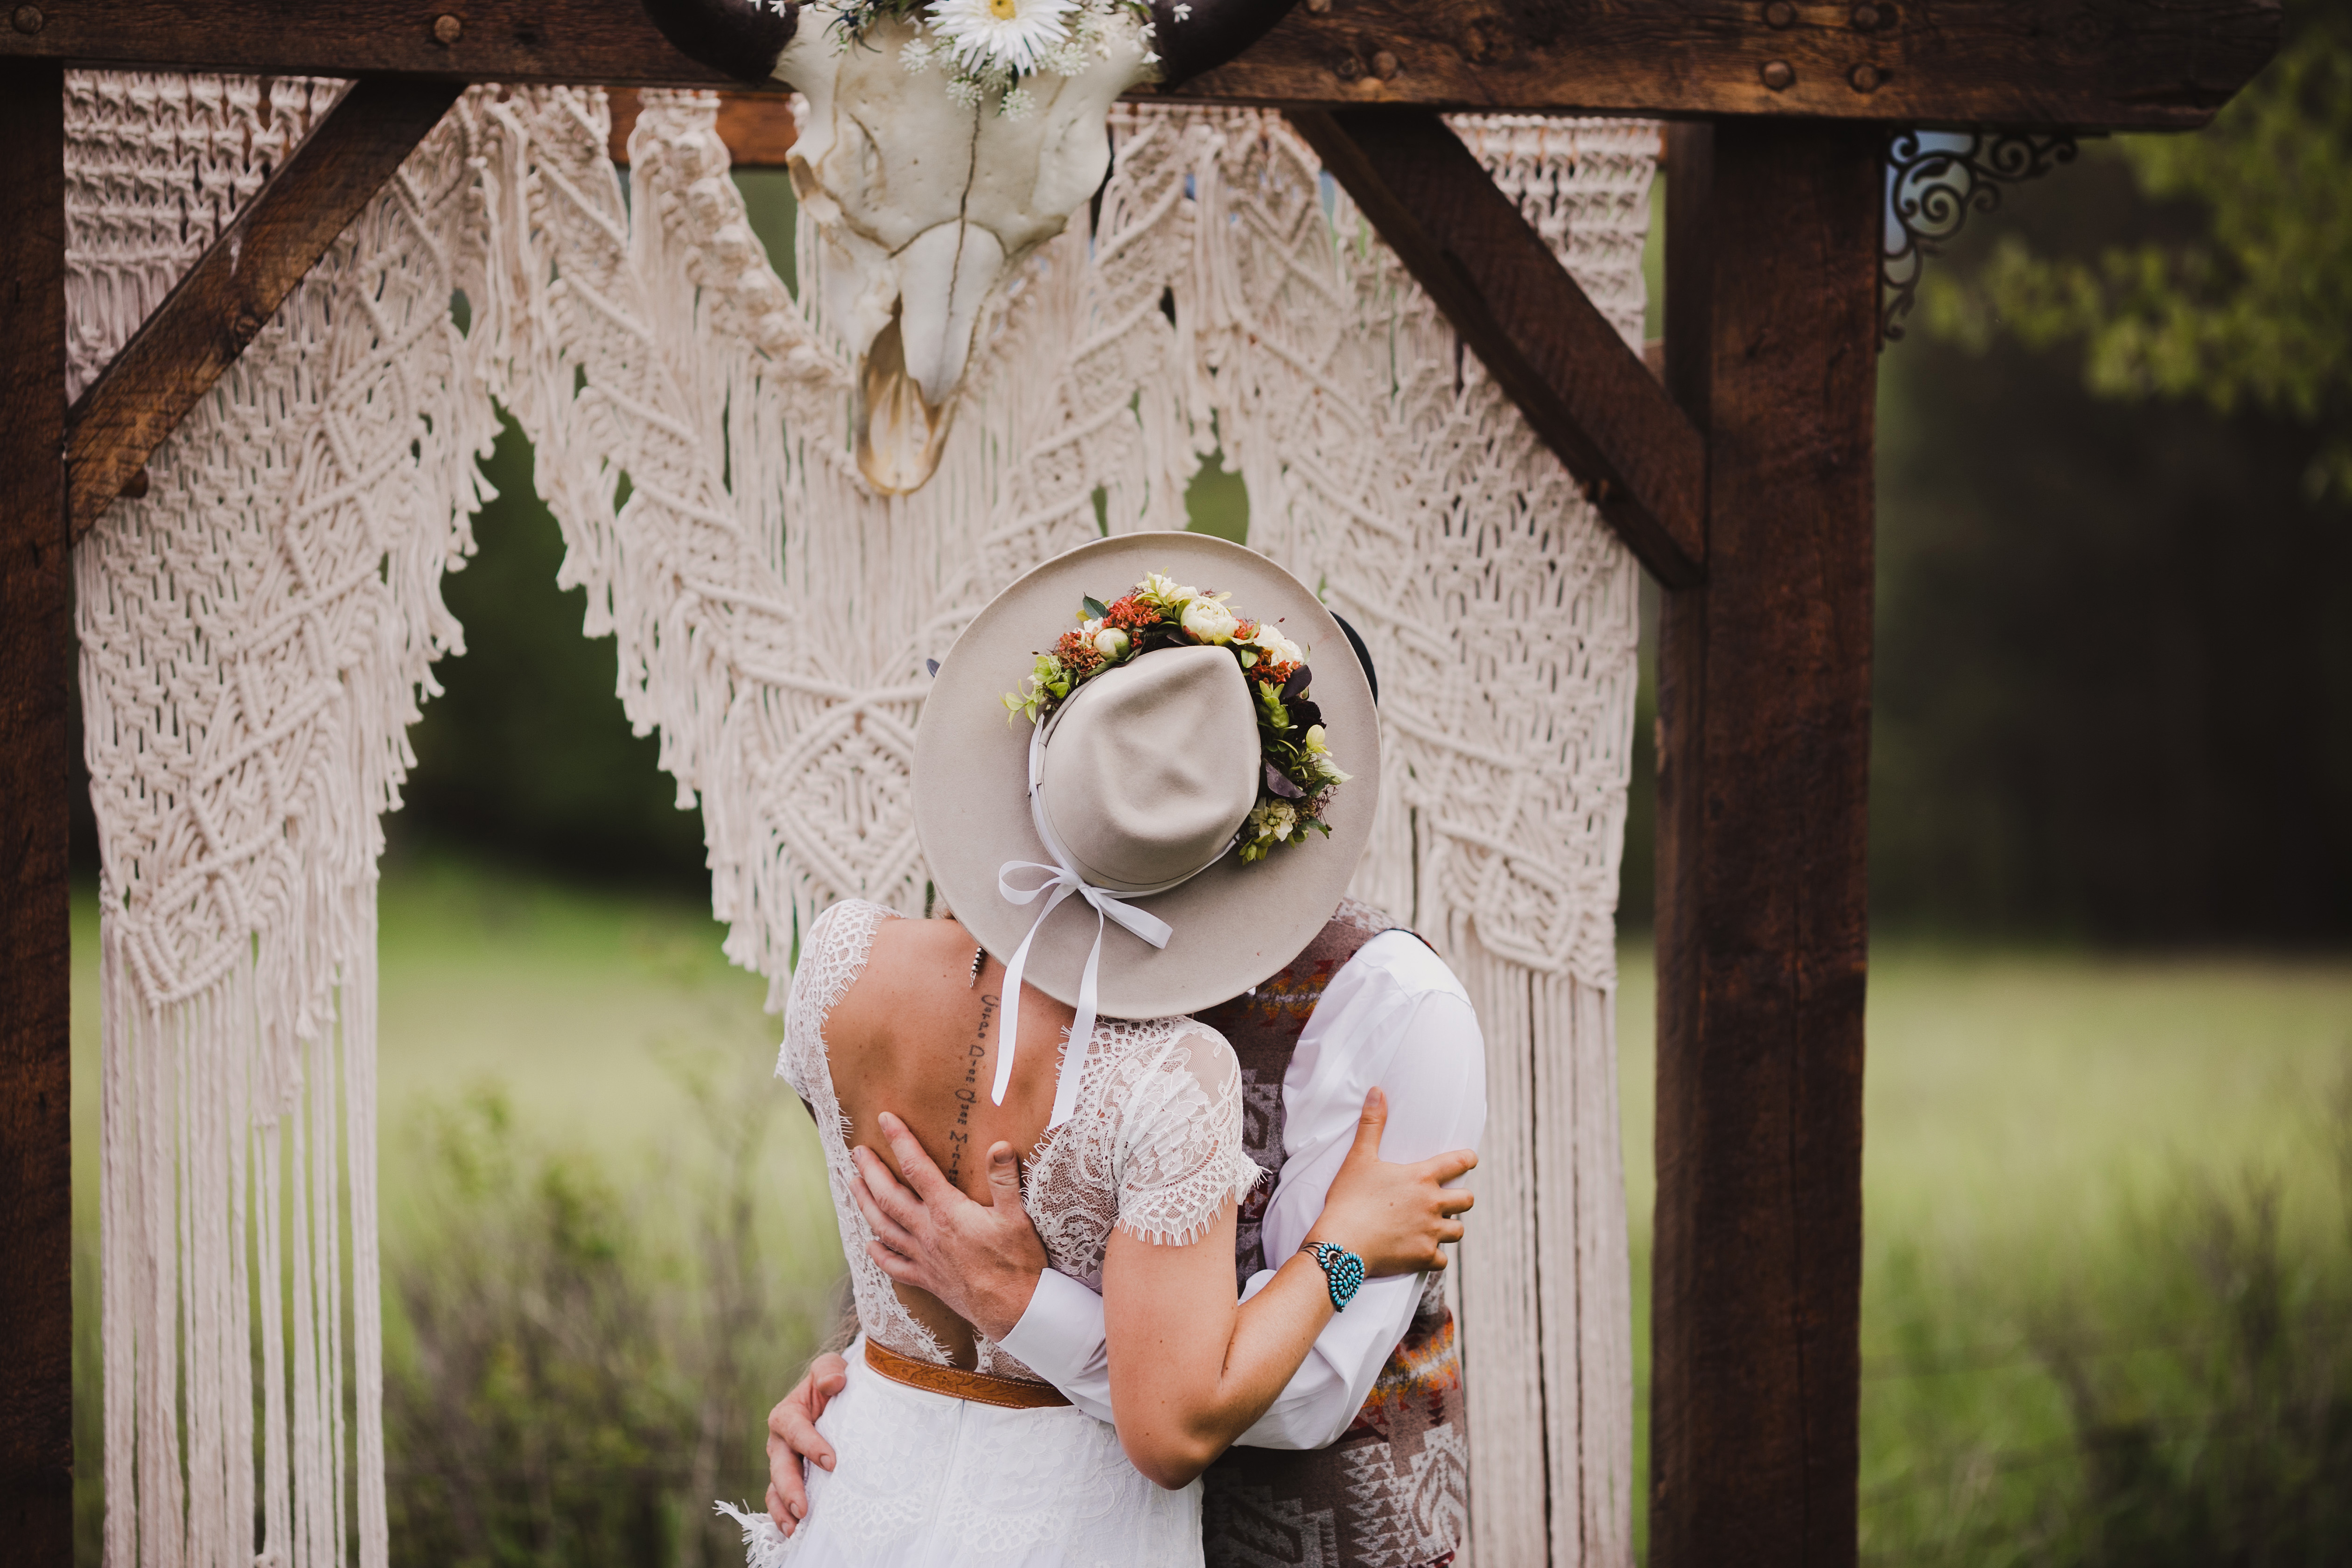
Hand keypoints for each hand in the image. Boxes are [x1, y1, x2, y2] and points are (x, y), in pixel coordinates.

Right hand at [766, 1352, 846, 1534]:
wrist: (837, 1397)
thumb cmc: (834, 1382)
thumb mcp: (830, 1368)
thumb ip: (828, 1370)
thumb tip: (833, 1383)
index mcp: (787, 1415)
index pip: (795, 1430)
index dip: (810, 1445)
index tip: (831, 1461)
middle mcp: (780, 1442)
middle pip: (780, 1466)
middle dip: (790, 1488)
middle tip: (803, 1508)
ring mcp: (784, 1464)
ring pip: (776, 1488)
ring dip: (783, 1509)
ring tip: (795, 1528)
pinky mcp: (793, 1479)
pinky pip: (782, 1501)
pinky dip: (784, 1517)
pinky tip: (795, 1532)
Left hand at [851, 1110, 1049, 1340]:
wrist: (1016, 1311)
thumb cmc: (1019, 1264)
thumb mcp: (1017, 1217)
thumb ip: (1004, 1181)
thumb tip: (998, 1145)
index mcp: (948, 1213)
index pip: (917, 1169)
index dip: (900, 1141)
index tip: (885, 1119)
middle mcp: (928, 1234)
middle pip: (889, 1197)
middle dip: (871, 1171)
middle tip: (857, 1152)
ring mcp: (924, 1259)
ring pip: (884, 1227)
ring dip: (865, 1204)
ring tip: (853, 1185)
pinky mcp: (928, 1280)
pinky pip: (894, 1266)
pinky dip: (878, 1253)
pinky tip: (869, 1243)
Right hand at [1305, 1087, 1476, 1277]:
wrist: (1342, 1243)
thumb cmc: (1349, 1198)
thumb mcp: (1359, 1157)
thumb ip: (1372, 1124)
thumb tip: (1377, 1091)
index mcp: (1421, 1177)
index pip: (1459, 1163)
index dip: (1468, 1159)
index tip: (1470, 1160)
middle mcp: (1433, 1204)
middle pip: (1467, 1200)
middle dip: (1460, 1198)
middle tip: (1447, 1199)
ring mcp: (1431, 1232)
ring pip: (1458, 1231)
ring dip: (1449, 1227)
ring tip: (1435, 1226)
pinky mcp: (1424, 1257)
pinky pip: (1443, 1260)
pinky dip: (1435, 1256)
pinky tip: (1423, 1252)